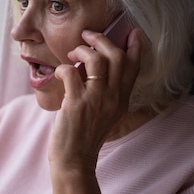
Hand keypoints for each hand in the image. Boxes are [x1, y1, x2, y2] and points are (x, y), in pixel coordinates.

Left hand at [49, 28, 143, 171]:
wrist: (75, 161)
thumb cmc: (84, 138)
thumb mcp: (106, 115)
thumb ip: (107, 94)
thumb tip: (93, 69)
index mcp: (122, 100)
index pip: (134, 67)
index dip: (134, 46)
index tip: (130, 32)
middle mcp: (114, 98)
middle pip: (118, 57)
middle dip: (102, 39)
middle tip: (88, 36)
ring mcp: (96, 100)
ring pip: (97, 60)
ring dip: (83, 50)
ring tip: (72, 53)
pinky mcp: (76, 103)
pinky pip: (71, 73)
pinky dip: (63, 67)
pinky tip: (59, 73)